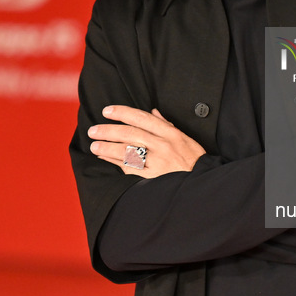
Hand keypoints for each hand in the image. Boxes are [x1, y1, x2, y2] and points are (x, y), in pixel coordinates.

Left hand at [88, 105, 205, 177]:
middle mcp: (163, 146)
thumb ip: (167, 125)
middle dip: (109, 131)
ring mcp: (157, 163)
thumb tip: (153, 113)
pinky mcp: (151, 178)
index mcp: (171, 134)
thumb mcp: (186, 139)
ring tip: (94, 146)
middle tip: (94, 130)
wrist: (202, 185)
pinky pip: (128, 168)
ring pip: (126, 151)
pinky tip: (104, 159)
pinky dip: (114, 162)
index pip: (143, 118)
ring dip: (107, 148)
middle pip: (130, 134)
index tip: (107, 111)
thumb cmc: (194, 161)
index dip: (123, 113)